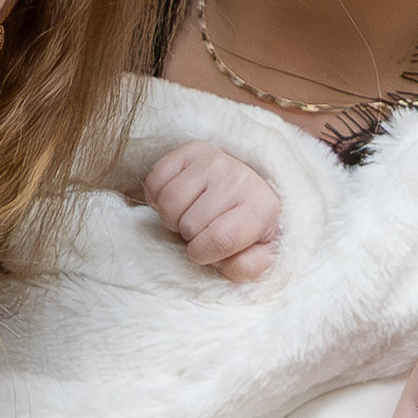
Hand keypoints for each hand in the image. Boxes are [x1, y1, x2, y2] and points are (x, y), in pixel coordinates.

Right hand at [144, 138, 282, 281]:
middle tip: (200, 230)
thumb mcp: (259, 255)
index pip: (221, 240)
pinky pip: (155, 180)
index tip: (203, 252)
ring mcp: (214, 160)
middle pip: (190, 224)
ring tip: (189, 215)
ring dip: (173, 217)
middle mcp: (239, 178)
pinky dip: (157, 197)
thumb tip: (224, 262)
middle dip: (189, 235)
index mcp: (262, 208)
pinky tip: (178, 201)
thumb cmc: (250, 227)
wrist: (252, 186)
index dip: (202, 253)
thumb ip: (247, 267)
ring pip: (169, 202)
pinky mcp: (192, 150)